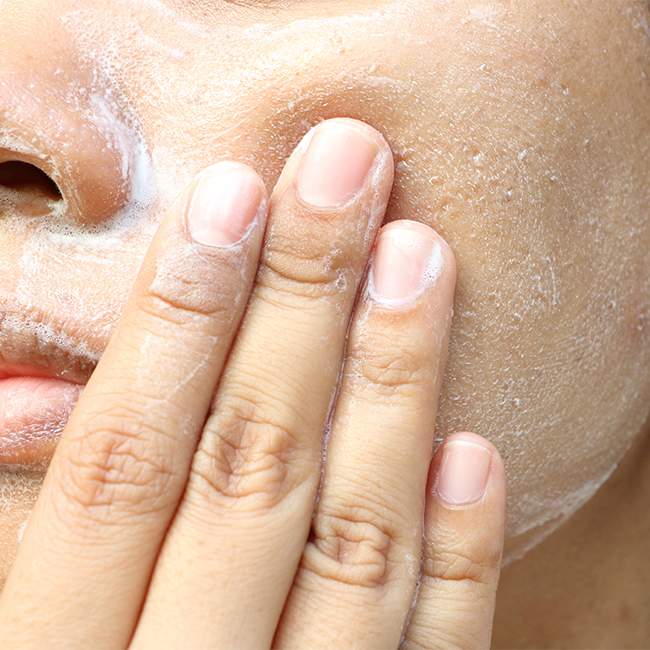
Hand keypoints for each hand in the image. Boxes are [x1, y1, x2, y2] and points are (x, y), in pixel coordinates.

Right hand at [0, 118, 505, 648]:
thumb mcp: (16, 616)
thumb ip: (42, 520)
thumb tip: (34, 391)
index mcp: (57, 648)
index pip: (126, 452)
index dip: (176, 312)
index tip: (233, 192)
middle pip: (249, 464)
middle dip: (301, 304)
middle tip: (349, 173)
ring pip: (354, 539)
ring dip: (393, 389)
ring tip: (421, 258)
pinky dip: (455, 556)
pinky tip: (473, 447)